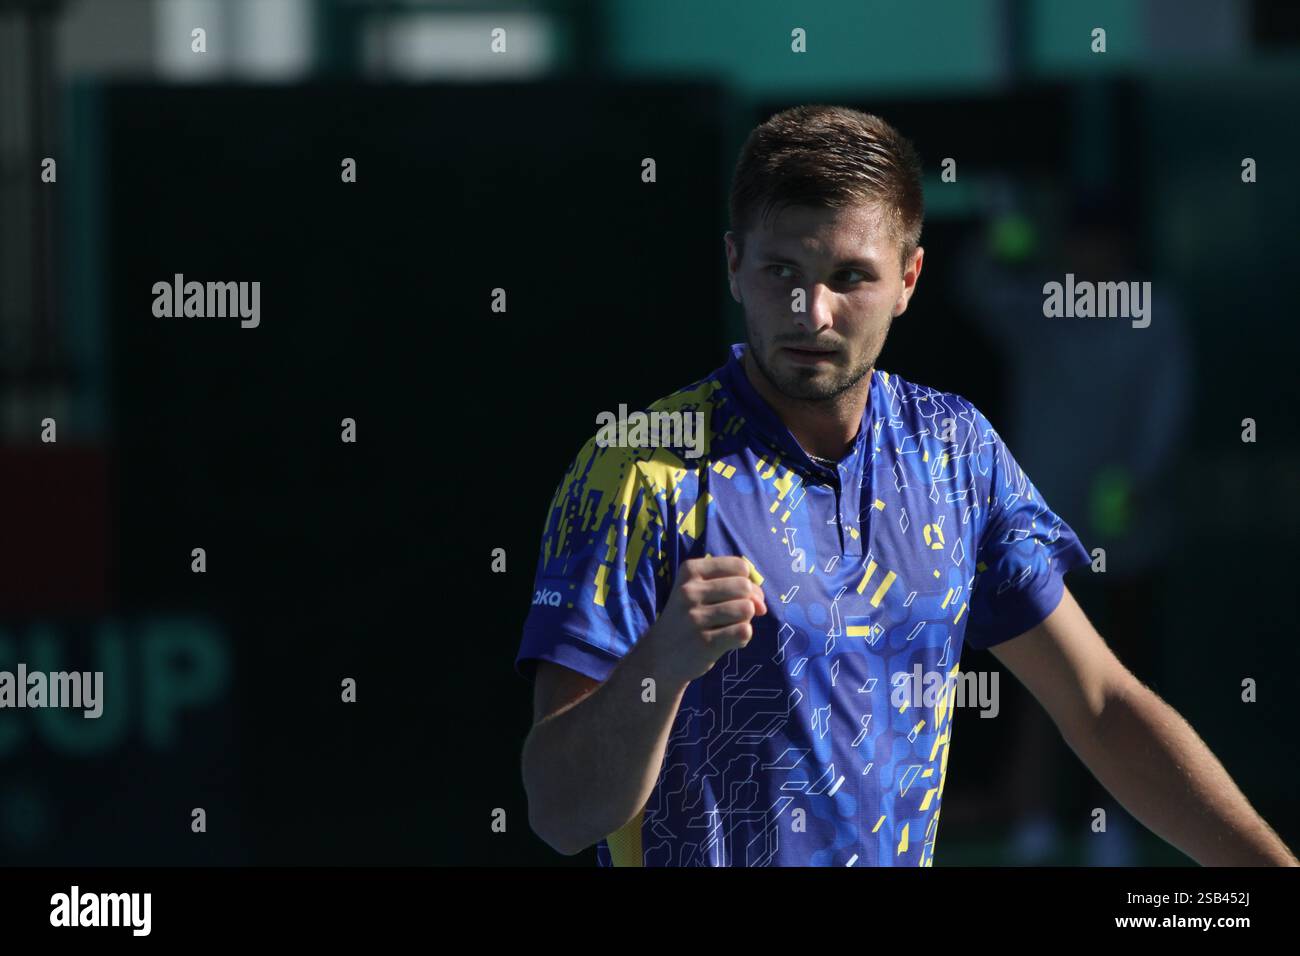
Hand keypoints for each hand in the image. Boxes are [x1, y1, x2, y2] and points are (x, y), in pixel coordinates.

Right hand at [641, 556, 766, 684]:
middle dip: (747, 602)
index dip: (747, 582)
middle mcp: (689, 591)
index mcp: (690, 571)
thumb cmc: (688, 619)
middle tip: (732, 616)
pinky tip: (726, 642)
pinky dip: (741, 638)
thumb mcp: (701, 592)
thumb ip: (735, 589)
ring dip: (744, 621)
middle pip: (745, 587)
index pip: (739, 566)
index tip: (736, 596)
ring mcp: (695, 617)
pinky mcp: (704, 643)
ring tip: (725, 629)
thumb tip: (762, 606)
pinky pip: (744, 632)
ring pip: (746, 609)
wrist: (659, 656)